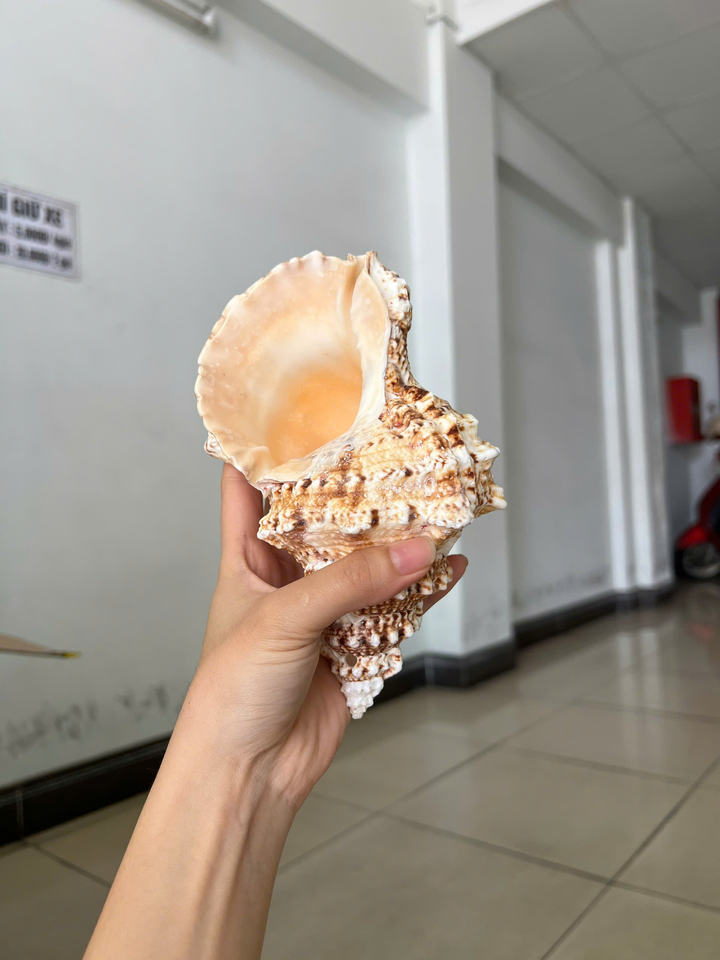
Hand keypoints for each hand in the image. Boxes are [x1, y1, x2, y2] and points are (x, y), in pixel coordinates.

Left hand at [186, 464, 467, 807]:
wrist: (250, 773)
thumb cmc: (234, 692)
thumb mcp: (284, 620)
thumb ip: (350, 582)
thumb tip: (417, 550)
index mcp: (246, 558)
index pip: (247, 487)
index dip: (265, 447)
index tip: (297, 406)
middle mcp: (286, 577)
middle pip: (325, 519)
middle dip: (358, 490)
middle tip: (394, 449)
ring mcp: (323, 611)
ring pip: (367, 563)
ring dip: (399, 540)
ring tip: (437, 504)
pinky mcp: (354, 644)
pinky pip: (395, 608)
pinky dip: (423, 590)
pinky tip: (450, 568)